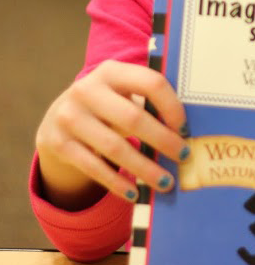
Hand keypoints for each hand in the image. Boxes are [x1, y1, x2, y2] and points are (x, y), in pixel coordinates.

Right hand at [36, 60, 190, 208]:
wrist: (59, 116)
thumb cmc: (108, 104)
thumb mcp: (123, 92)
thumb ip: (147, 101)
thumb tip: (186, 131)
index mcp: (112, 71)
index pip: (151, 83)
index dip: (172, 106)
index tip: (185, 129)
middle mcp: (87, 90)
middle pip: (133, 118)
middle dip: (163, 140)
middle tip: (183, 157)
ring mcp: (70, 116)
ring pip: (114, 148)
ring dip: (144, 168)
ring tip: (165, 182)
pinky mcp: (59, 143)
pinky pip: (94, 167)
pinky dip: (117, 183)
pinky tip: (135, 193)